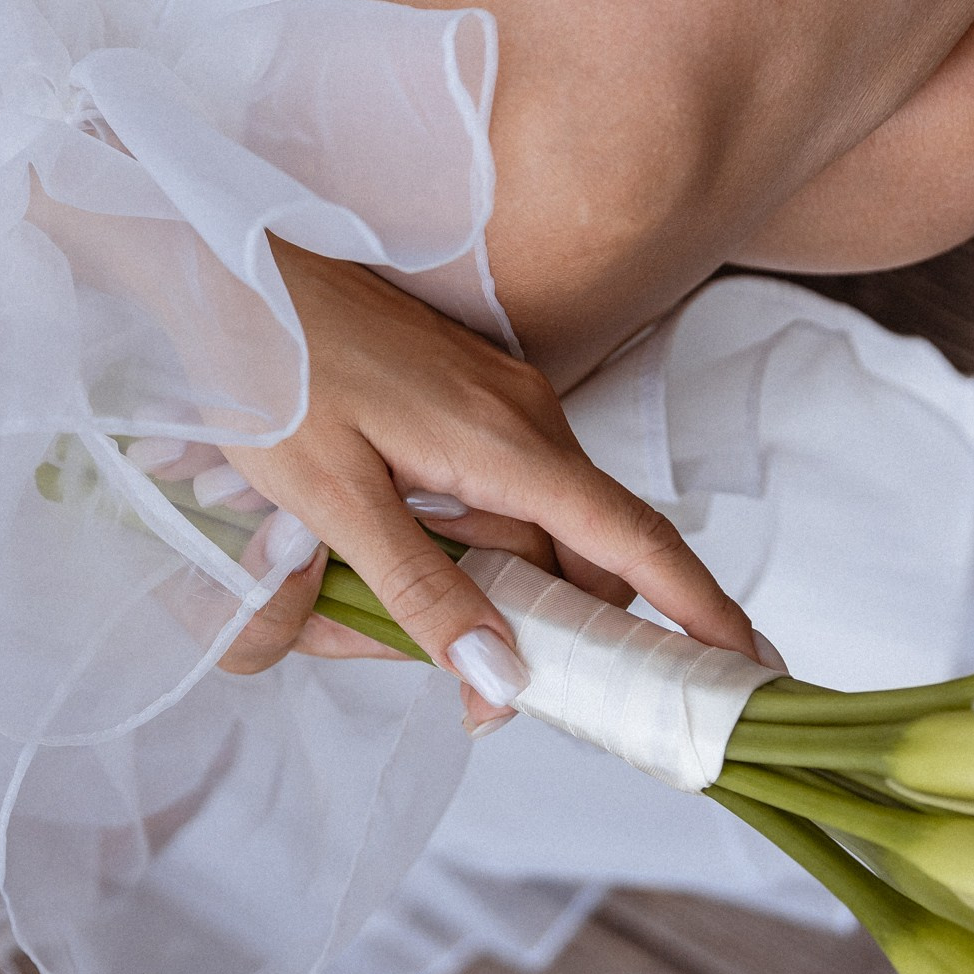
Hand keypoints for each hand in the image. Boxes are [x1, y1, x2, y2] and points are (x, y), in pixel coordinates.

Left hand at [156, 241, 764, 734]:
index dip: (700, 609)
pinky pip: (508, 486)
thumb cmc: (268, 370)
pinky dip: (489, 544)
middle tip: (492, 706)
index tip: (748, 667)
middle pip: (588, 546)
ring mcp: (500, 399)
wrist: (224, 266)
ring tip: (443, 649)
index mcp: (506, 440)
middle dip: (568, 631)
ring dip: (516, 588)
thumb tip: (503, 676)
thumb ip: (421, 589)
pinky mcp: (467, 394)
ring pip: (543, 520)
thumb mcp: (333, 499)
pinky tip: (427, 565)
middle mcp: (525, 414)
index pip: (633, 539)